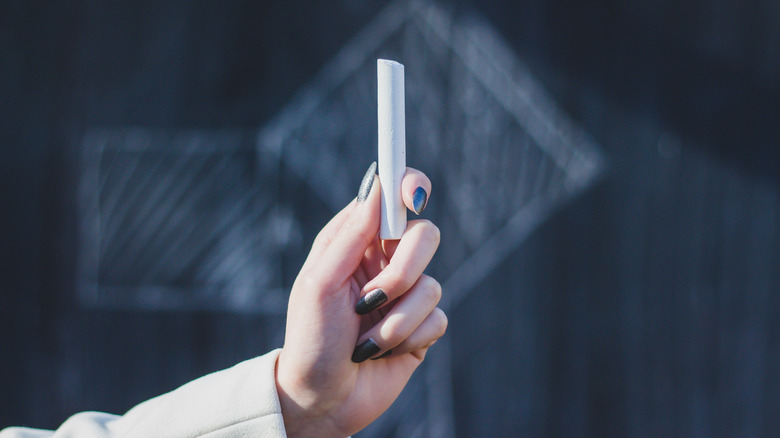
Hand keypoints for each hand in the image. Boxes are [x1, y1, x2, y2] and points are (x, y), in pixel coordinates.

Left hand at [275, 163, 446, 437]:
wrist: (322, 398)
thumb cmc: (311, 338)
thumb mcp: (320, 282)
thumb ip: (351, 233)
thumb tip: (378, 181)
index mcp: (357, 242)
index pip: (392, 199)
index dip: (409, 186)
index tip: (413, 195)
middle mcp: (385, 262)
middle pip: (426, 236)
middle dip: (402, 272)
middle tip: (372, 298)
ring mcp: (406, 295)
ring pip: (432, 286)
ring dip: (394, 321)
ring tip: (365, 341)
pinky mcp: (422, 327)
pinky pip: (437, 319)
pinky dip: (406, 340)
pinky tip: (380, 354)